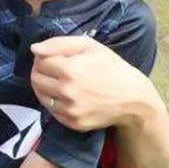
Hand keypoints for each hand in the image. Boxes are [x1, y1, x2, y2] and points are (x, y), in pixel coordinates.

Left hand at [29, 35, 155, 132]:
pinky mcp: (72, 123)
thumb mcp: (90, 46)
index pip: (39, 61)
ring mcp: (69, 110)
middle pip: (36, 79)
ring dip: (44, 86)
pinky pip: (51, 110)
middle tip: (54, 69)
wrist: (134, 100)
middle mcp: (66, 91)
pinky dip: (54, 101)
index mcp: (69, 69)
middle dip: (41, 71)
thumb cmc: (113, 68)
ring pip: (40, 95)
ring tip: (59, 81)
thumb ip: (59, 44)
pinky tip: (67, 95)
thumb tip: (34, 49)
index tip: (54, 57)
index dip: (44, 57)